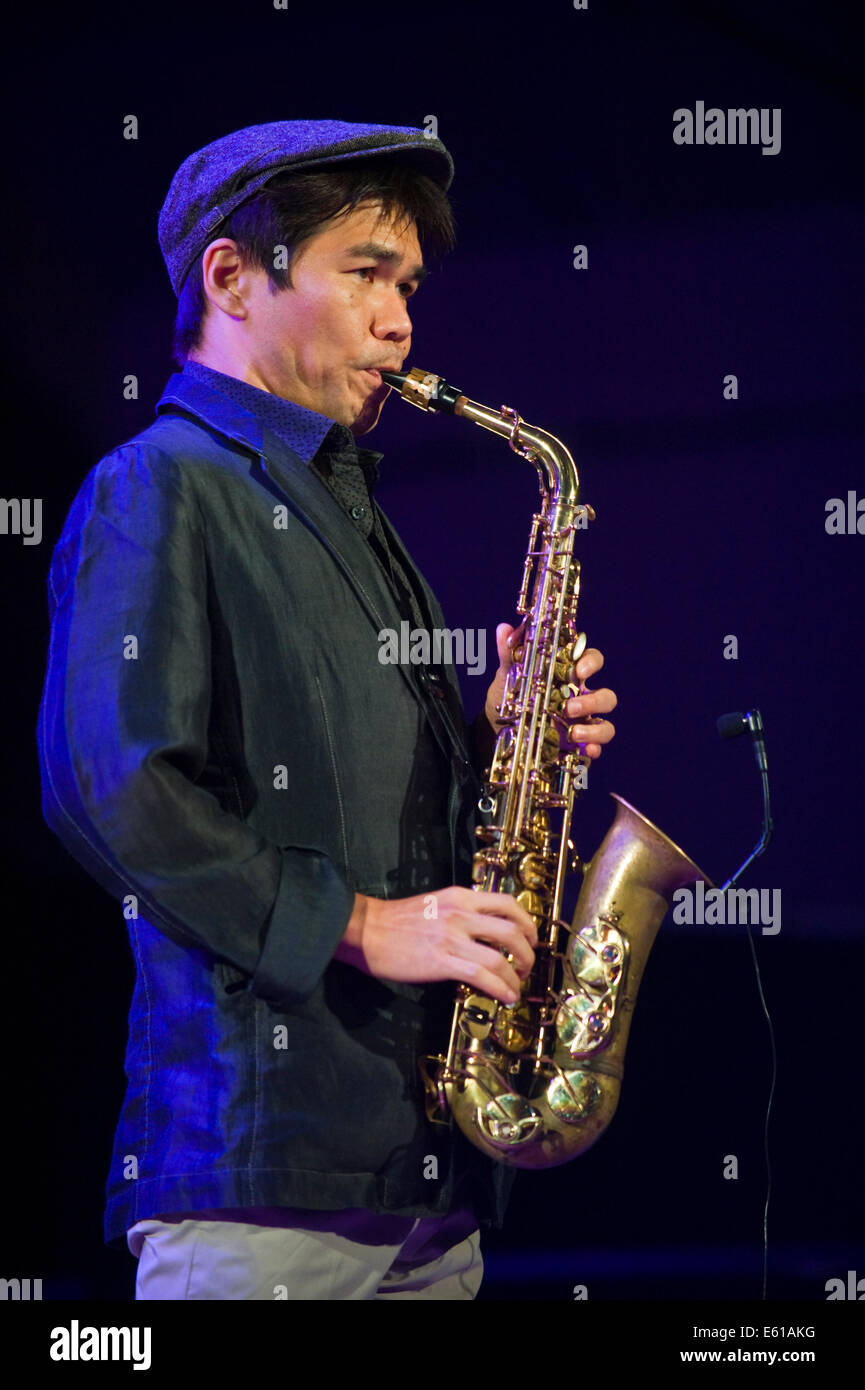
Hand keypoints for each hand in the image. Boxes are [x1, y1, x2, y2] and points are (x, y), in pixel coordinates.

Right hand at [335, 886, 537, 1003]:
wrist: (366, 930)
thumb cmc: (396, 920)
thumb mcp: (435, 904)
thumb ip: (461, 913)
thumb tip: (485, 934)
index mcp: (461, 897)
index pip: (508, 903)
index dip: (528, 923)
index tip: (531, 938)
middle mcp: (461, 913)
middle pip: (512, 930)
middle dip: (528, 952)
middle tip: (527, 965)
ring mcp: (452, 937)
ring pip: (500, 957)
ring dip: (515, 976)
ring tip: (516, 987)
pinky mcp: (442, 961)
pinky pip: (482, 976)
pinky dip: (500, 988)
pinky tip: (505, 997)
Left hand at [484, 622, 616, 758]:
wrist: (498, 729)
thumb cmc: (512, 696)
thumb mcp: (508, 675)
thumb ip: (509, 654)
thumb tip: (503, 628)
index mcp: (568, 676)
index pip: (591, 661)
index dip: (592, 662)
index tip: (579, 670)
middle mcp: (581, 699)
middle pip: (607, 697)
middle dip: (594, 701)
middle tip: (568, 706)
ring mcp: (582, 724)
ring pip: (606, 725)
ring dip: (595, 729)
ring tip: (572, 732)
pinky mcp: (578, 746)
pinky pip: (597, 747)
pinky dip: (595, 749)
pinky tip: (586, 751)